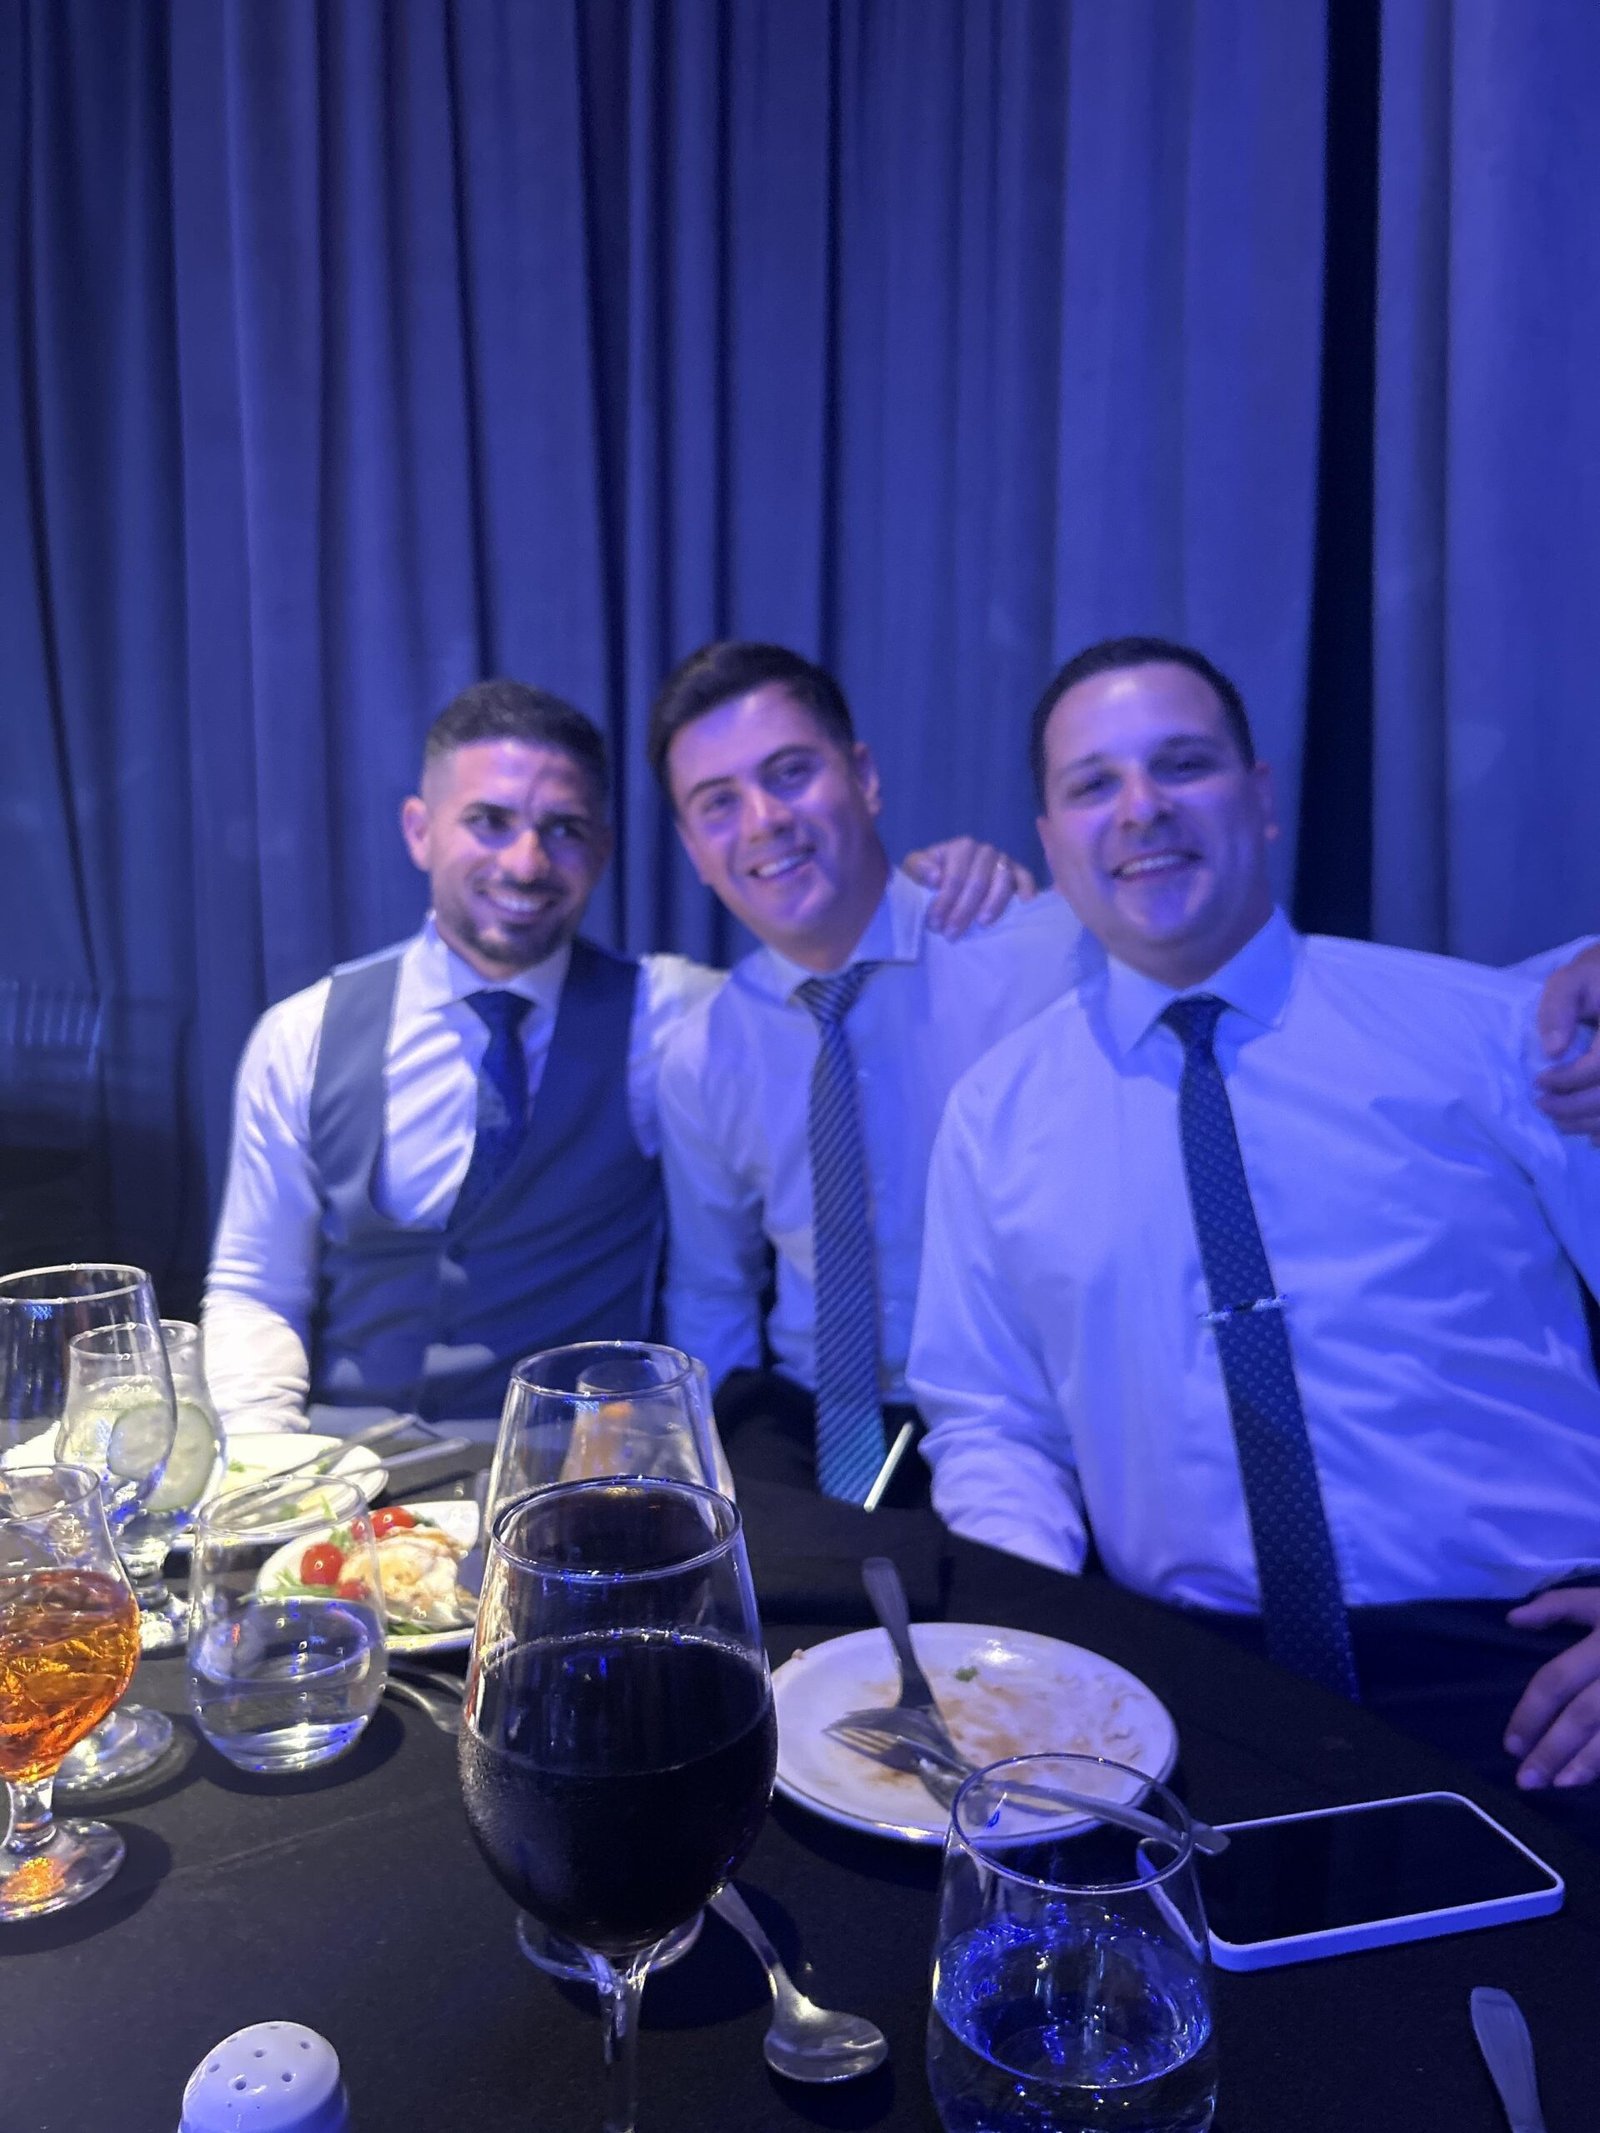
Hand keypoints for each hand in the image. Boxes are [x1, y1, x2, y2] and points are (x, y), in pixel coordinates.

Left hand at [902, 838, 1036, 937]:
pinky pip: (1026, 878)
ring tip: (982, 924)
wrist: (944, 881)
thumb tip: (935, 876)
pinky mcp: (1019, 873)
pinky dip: (1027, 888)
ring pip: (1002, 880)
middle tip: (951, 934)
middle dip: (963, 910)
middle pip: (978, 882)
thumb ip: (918, 868)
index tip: (935, 924)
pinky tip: (1024, 903)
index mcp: (961, 847)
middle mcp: (985, 851)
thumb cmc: (929, 878)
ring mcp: (1004, 861)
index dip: (945, 901)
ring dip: (992, 904)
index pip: (955, 876)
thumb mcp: (914, 870)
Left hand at [1502, 1586, 1599, 1787]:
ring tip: (1559, 1785)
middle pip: (1583, 1715)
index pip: (1556, 1680)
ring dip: (1586, 1765)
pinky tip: (1598, 1778)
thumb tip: (1512, 1619)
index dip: (1530, 1713)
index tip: (1510, 1744)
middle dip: (1551, 1750)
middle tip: (1525, 1780)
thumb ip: (1559, 1606)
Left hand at [1534, 944, 1599, 1139]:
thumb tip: (1552, 1050)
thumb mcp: (1570, 981)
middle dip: (1575, 1107)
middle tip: (1542, 1106)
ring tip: (1558, 1120)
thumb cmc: (1593, 982)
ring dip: (1590, 1122)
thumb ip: (1558, 1008)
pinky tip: (1588, 1132)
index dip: (1569, 1079)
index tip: (1539, 1081)